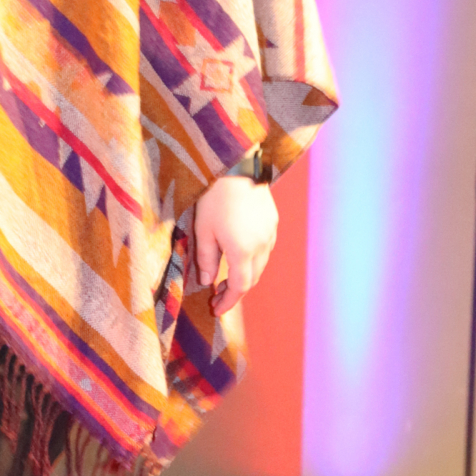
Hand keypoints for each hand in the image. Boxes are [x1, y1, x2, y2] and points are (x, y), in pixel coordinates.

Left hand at [193, 174, 277, 317]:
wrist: (237, 166)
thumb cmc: (214, 197)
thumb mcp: (202, 230)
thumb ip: (205, 259)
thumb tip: (206, 281)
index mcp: (242, 251)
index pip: (240, 287)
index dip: (229, 301)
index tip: (216, 309)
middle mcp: (261, 245)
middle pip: (252, 278)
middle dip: (236, 291)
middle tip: (217, 296)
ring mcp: (270, 233)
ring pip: (261, 265)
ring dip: (246, 276)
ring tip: (226, 278)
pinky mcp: (273, 221)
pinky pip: (265, 249)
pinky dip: (253, 260)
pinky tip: (239, 256)